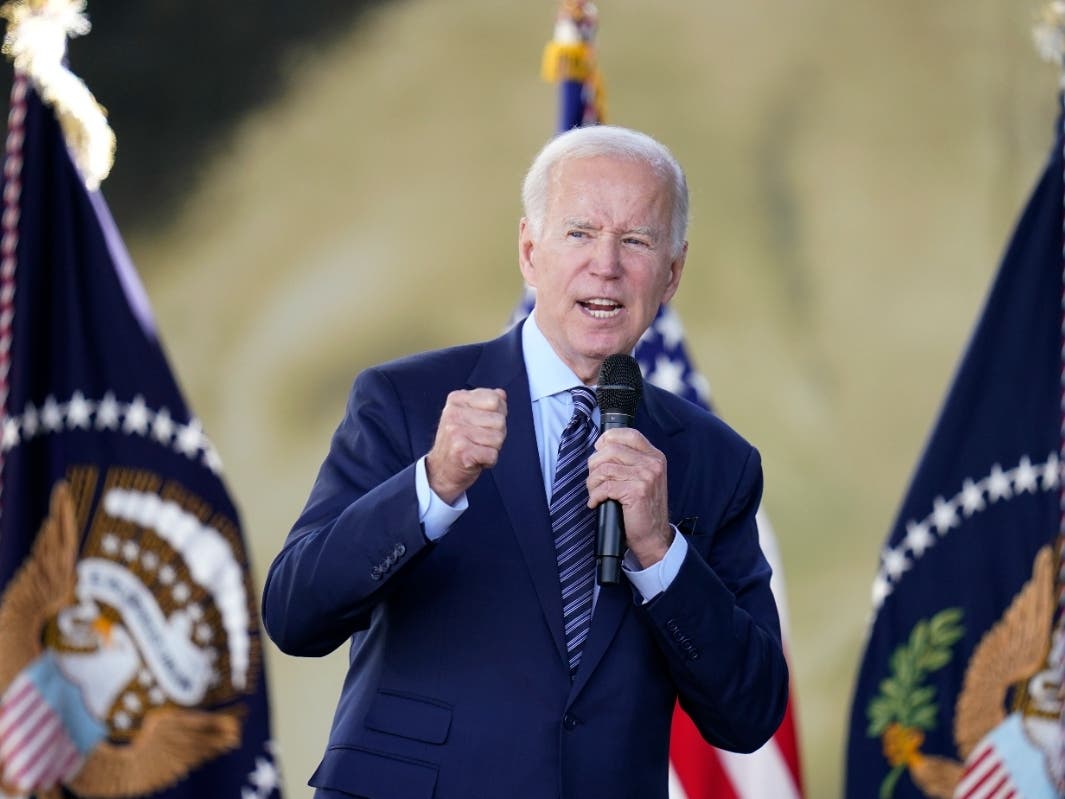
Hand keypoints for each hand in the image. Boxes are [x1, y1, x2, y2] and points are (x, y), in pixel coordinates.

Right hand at [426, 388, 506, 503]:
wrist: (440, 470)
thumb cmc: (457, 443)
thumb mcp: (468, 416)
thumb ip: (486, 403)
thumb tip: (501, 393)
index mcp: (456, 400)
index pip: (495, 399)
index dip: (498, 414)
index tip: (483, 424)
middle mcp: (454, 413)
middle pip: (499, 420)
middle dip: (496, 433)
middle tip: (479, 440)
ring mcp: (456, 432)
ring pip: (498, 438)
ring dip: (493, 448)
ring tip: (477, 449)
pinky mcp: (461, 451)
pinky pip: (493, 455)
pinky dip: (489, 461)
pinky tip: (476, 460)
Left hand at [586, 428, 673, 567]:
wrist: (654, 536)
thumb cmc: (643, 508)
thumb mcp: (643, 478)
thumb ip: (629, 461)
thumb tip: (601, 448)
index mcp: (654, 456)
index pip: (628, 434)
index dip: (608, 439)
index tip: (598, 450)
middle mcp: (652, 463)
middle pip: (610, 450)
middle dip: (594, 465)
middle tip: (594, 480)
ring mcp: (646, 476)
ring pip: (604, 468)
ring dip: (592, 483)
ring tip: (594, 493)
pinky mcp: (637, 491)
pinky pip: (605, 487)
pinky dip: (595, 496)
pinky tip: (596, 503)